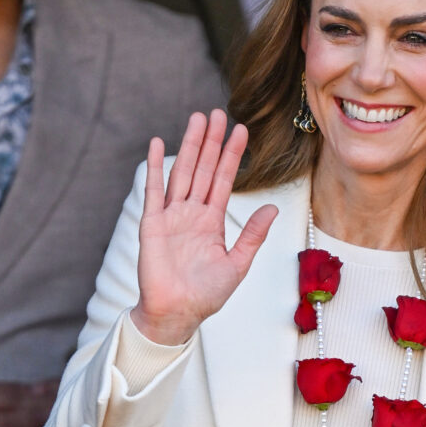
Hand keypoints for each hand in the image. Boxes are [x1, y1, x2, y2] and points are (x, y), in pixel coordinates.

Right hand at [130, 110, 277, 344]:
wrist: (177, 313)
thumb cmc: (206, 295)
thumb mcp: (237, 264)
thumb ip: (253, 235)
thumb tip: (273, 208)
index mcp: (212, 222)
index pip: (223, 180)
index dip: (231, 155)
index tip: (241, 130)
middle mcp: (192, 214)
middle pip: (203, 169)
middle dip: (211, 141)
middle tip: (217, 113)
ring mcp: (171, 216)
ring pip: (182, 172)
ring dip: (189, 145)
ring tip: (197, 118)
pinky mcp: (152, 224)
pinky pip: (154, 190)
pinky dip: (155, 166)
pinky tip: (159, 143)